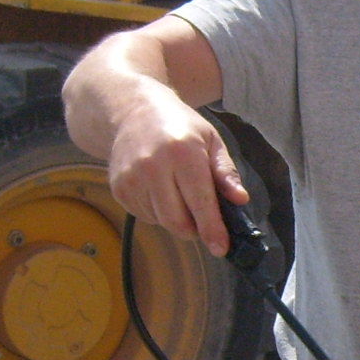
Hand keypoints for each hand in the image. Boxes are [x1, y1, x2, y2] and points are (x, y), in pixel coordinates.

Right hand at [104, 88, 250, 255]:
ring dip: (177, 217)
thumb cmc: (180, 126)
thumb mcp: (211, 140)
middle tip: (203, 219)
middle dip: (195, 229)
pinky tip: (160, 187)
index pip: (200, 202)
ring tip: (177, 188)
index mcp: (182, 153)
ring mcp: (132, 178)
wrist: (133, 110)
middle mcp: (153, 166)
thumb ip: (225, 172)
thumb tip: (240, 200)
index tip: (221, 249)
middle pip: (177, 222)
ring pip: (162, 221)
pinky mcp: (119, 188)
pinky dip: (159, 211)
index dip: (212, 229)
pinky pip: (146, 216)